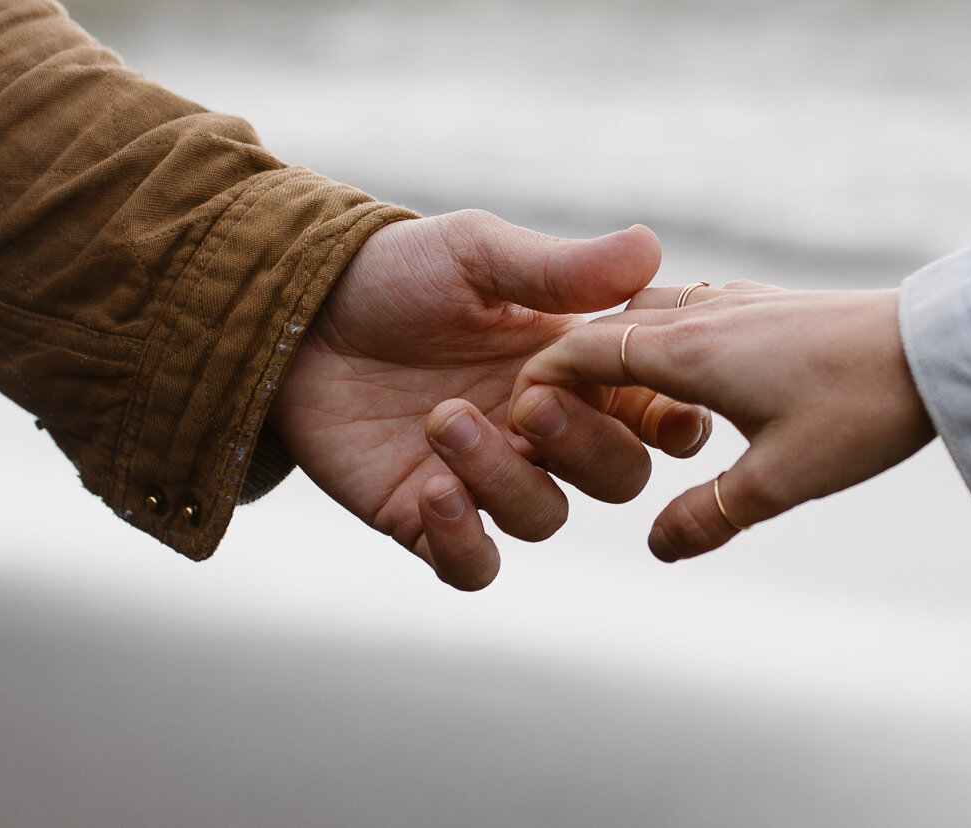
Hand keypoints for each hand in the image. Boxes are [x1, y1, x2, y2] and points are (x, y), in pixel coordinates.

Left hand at [268, 210, 710, 589]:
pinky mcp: (427, 517)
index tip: (661, 411)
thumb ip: (562, 268)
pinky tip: (433, 492)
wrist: (299, 311)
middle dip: (585, 447)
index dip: (671, 421)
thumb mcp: (478, 254)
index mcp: (575, 371)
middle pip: (617, 477)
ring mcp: (489, 479)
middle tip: (527, 402)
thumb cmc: (398, 272)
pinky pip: (474, 565)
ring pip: (545, 518)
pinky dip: (464, 542)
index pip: (654, 413)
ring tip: (442, 419)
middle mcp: (543, 432)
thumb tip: (652, 246)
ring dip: (504, 478)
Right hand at [512, 282, 935, 561]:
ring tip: (616, 394)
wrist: (941, 346)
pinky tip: (688, 368)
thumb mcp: (781, 480)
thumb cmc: (863, 410)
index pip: (583, 352)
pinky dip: (663, 334)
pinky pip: (691, 306)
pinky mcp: (770, 303)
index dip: (542, 381)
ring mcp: (739, 301)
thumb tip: (658, 548)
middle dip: (571, 366)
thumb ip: (707, 516)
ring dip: (619, 344)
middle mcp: (703, 315)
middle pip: (607, 327)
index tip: (520, 415)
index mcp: (688, 352)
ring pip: (649, 309)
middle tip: (558, 412)